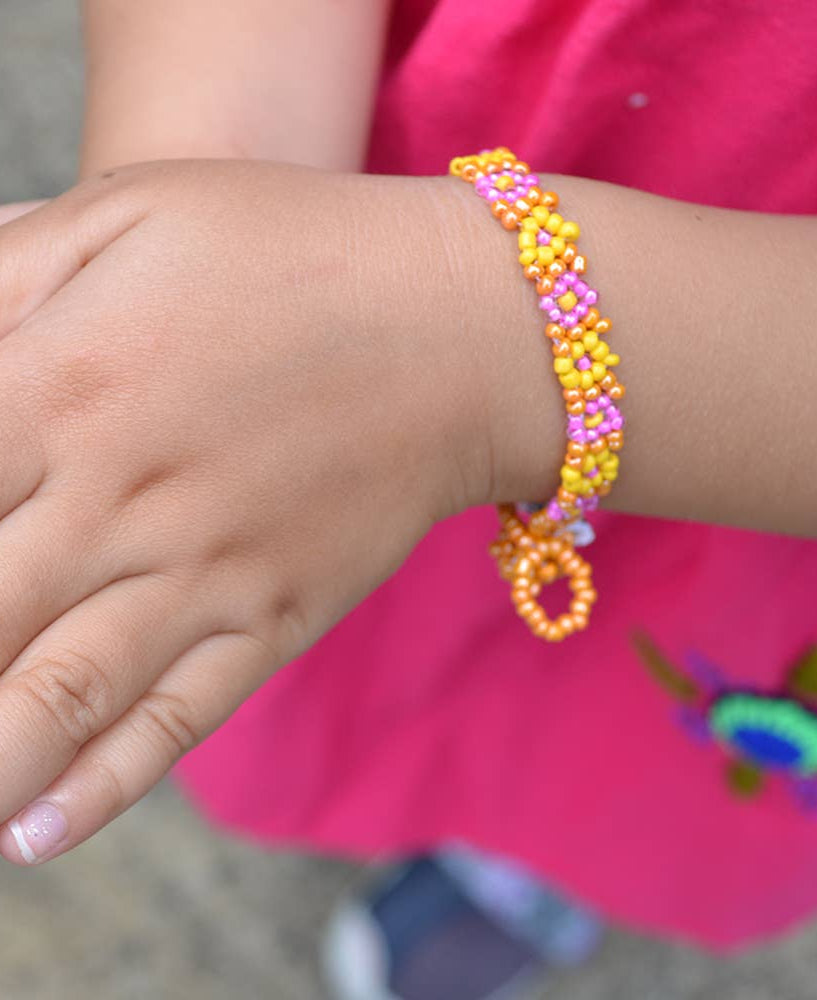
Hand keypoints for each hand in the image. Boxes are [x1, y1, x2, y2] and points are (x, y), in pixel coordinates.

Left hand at [0, 160, 488, 864]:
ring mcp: (207, 571)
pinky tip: (27, 835)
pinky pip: (176, 720)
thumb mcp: (128, 216)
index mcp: (62, 383)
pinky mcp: (278, 615)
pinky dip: (95, 786)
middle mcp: (121, 498)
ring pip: (48, 697)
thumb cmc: (295, 252)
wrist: (464, 329)